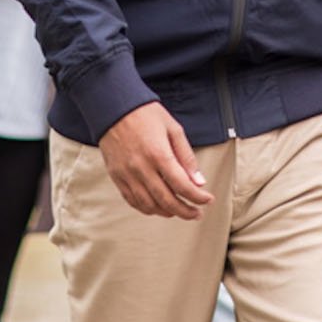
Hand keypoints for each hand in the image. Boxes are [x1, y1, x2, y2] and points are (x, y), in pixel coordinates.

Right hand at [99, 102, 212, 219]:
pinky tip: (159, 207)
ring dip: (167, 212)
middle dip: (185, 211)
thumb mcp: (173, 129)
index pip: (182, 185)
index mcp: (158, 154)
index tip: (208, 200)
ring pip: (149, 205)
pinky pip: (133, 201)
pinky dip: (148, 208)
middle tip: (197, 213)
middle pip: (167, 201)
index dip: (198, 197)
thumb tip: (198, 181)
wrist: (113, 108)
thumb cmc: (146, 114)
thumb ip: (186, 156)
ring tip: (180, 210)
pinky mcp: (117, 177)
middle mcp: (141, 168)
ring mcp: (127, 175)